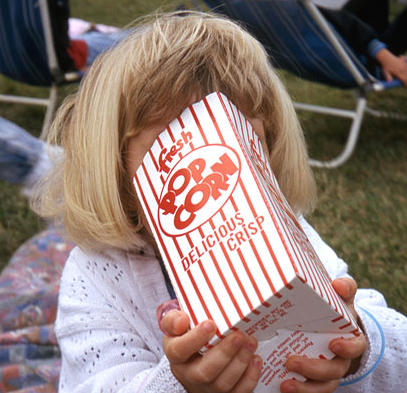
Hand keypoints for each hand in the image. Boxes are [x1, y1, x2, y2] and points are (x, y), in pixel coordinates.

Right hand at [158, 302, 261, 392]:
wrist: (193, 357)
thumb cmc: (186, 335)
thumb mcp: (174, 324)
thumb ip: (173, 320)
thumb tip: (182, 320)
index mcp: (176, 354)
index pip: (180, 350)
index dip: (195, 339)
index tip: (210, 324)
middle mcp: (190, 374)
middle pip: (204, 372)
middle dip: (225, 353)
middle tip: (239, 335)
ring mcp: (207, 387)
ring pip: (223, 384)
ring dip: (240, 363)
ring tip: (251, 342)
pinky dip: (250, 377)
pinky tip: (256, 359)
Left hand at [280, 277, 366, 392]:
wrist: (328, 325)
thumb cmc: (334, 309)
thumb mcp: (341, 297)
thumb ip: (344, 288)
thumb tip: (339, 285)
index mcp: (350, 339)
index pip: (355, 346)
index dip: (347, 347)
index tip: (333, 344)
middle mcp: (340, 359)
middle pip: (333, 371)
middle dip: (314, 369)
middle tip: (291, 362)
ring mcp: (327, 372)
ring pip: (321, 386)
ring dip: (303, 388)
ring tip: (284, 384)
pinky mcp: (312, 379)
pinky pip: (308, 390)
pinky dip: (297, 391)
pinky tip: (279, 386)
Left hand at [376, 48, 406, 85]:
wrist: (387, 58)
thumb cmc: (386, 67)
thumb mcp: (386, 73)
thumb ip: (388, 77)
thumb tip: (390, 82)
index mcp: (397, 72)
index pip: (403, 79)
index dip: (405, 83)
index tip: (404, 86)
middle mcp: (401, 68)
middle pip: (406, 76)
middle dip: (406, 80)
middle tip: (405, 84)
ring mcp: (403, 65)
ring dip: (406, 75)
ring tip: (404, 79)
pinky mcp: (404, 62)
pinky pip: (406, 66)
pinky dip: (406, 69)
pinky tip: (404, 71)